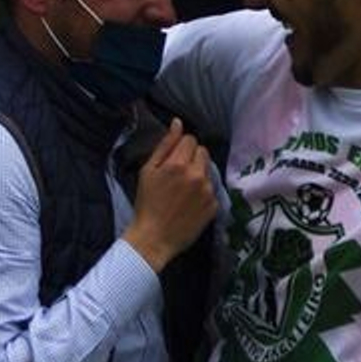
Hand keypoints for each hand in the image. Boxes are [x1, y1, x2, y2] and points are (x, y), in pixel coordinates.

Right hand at [122, 118, 215, 273]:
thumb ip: (164, 145)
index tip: (173, 159)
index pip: (190, 139)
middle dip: (192, 157)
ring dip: (198, 174)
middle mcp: (197, 175)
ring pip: (208, 170)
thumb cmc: (146, 204)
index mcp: (178, 164)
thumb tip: (178, 123)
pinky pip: (211, 189)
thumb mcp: (147, 171)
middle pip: (203, 151)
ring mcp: (207, 191)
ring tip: (183, 190)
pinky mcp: (214, 206)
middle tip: (178, 173)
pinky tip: (190, 203)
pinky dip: (203, 192)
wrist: (154, 238)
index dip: (181, 147)